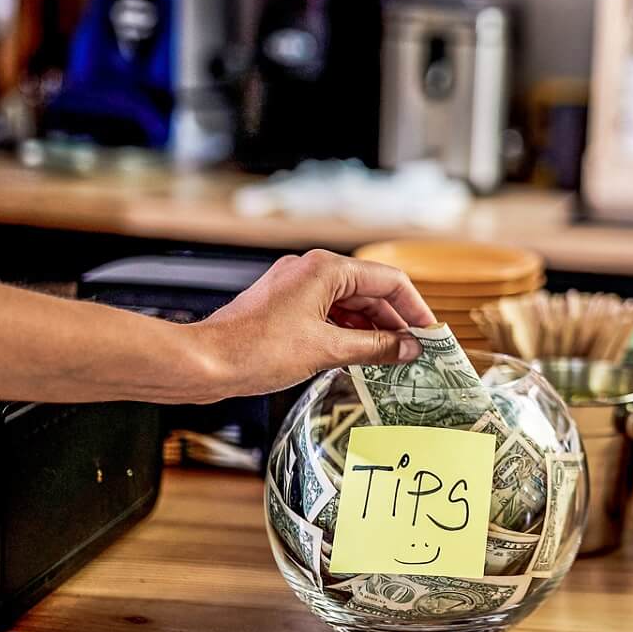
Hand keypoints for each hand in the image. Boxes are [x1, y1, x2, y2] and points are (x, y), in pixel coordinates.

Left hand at [192, 250, 436, 399]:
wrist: (202, 363)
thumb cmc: (257, 351)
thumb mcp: (327, 350)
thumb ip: (376, 347)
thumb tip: (410, 348)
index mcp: (326, 268)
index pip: (389, 281)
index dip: (415, 308)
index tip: (430, 334)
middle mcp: (312, 269)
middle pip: (370, 292)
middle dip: (394, 322)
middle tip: (415, 352)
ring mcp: (295, 286)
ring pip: (349, 305)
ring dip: (372, 330)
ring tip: (391, 360)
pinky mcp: (283, 305)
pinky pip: (328, 314)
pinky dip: (348, 333)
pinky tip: (359, 357)